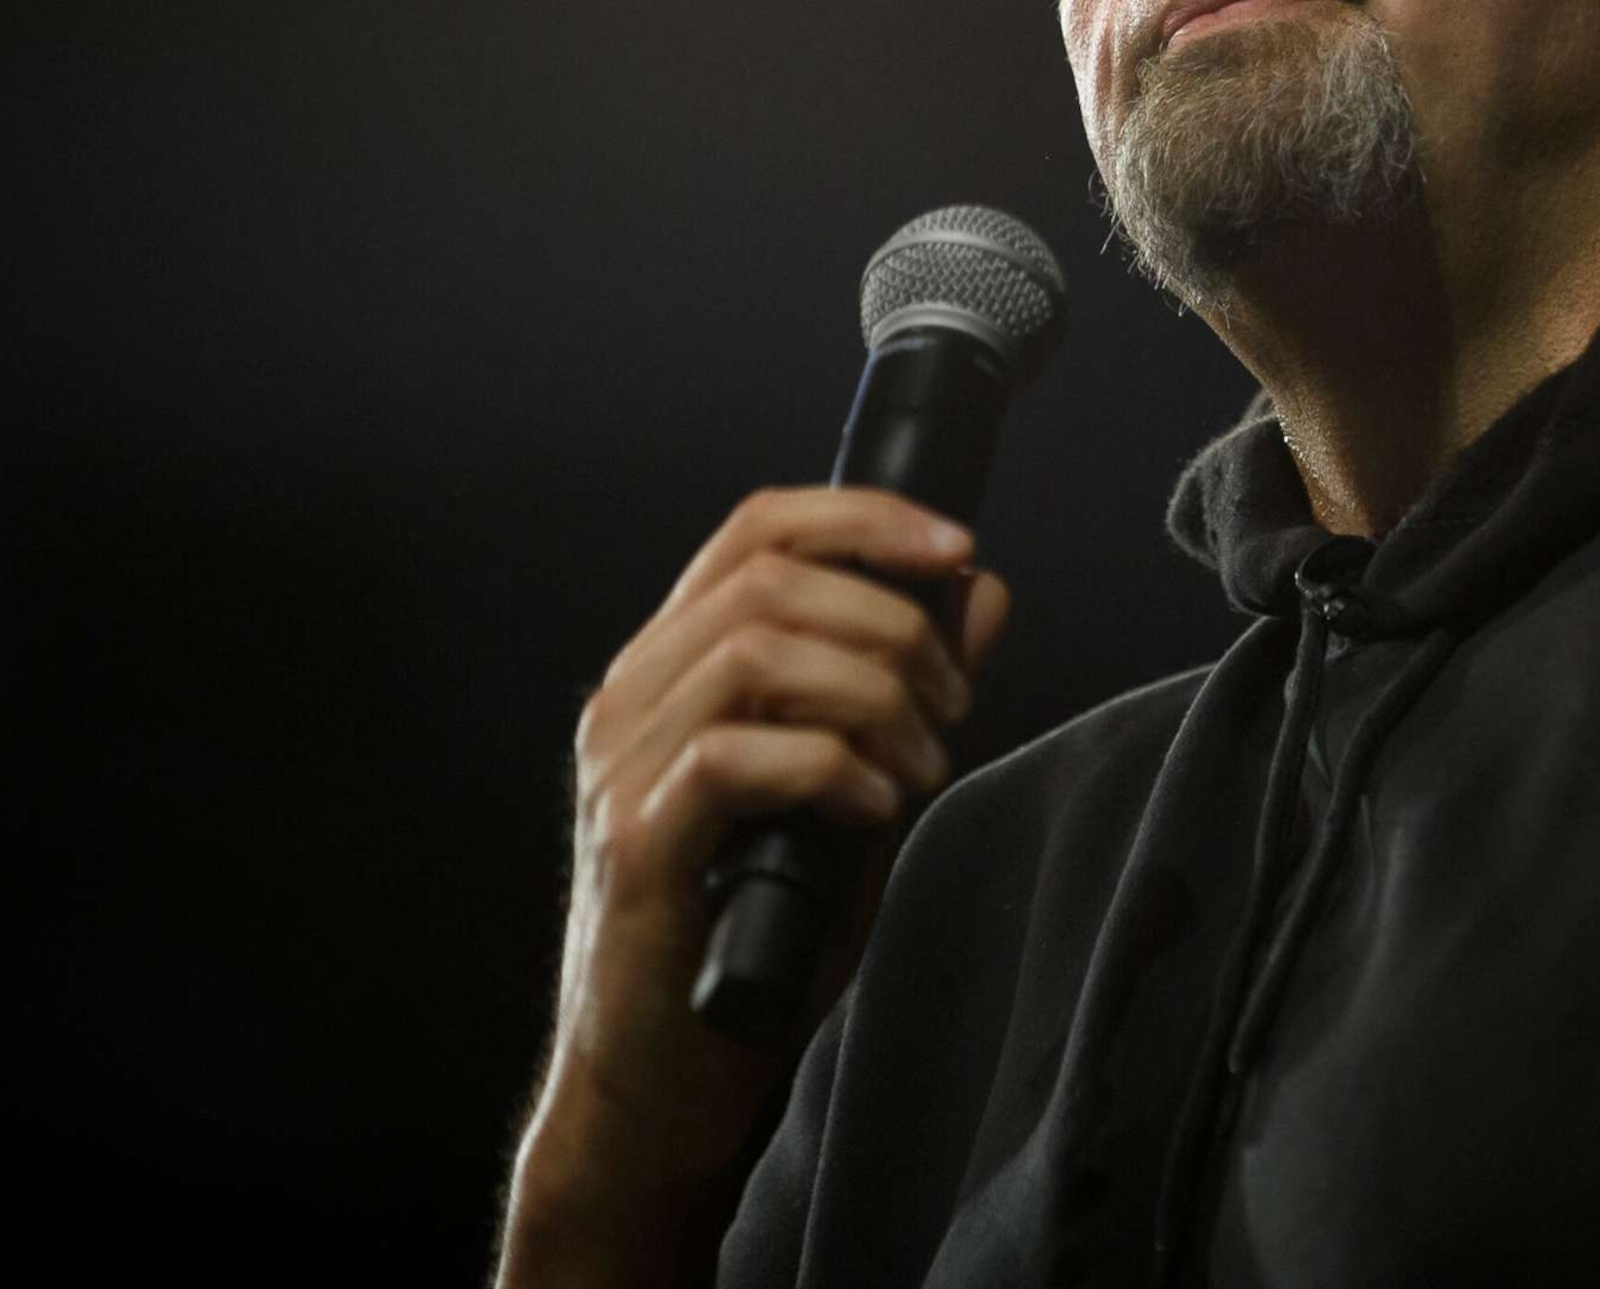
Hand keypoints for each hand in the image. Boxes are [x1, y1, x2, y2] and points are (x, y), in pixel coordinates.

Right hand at [496, 488, 1011, 1284]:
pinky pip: (731, 756)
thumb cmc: (758, 930)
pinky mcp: (634, 847)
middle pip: (770, 582)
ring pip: (754, 655)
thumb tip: (979, 589)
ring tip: (920, 768)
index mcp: (674, 669)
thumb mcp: (856, 784)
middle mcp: (631, 701)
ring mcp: (620, 771)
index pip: (757, 530)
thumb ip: (907, 687)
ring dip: (871, 696)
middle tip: (953, 711)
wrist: (666, 1079)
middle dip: (894, 627)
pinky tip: (874, 812)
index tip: (960, 549)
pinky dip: (829, 765)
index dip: (865, 519)